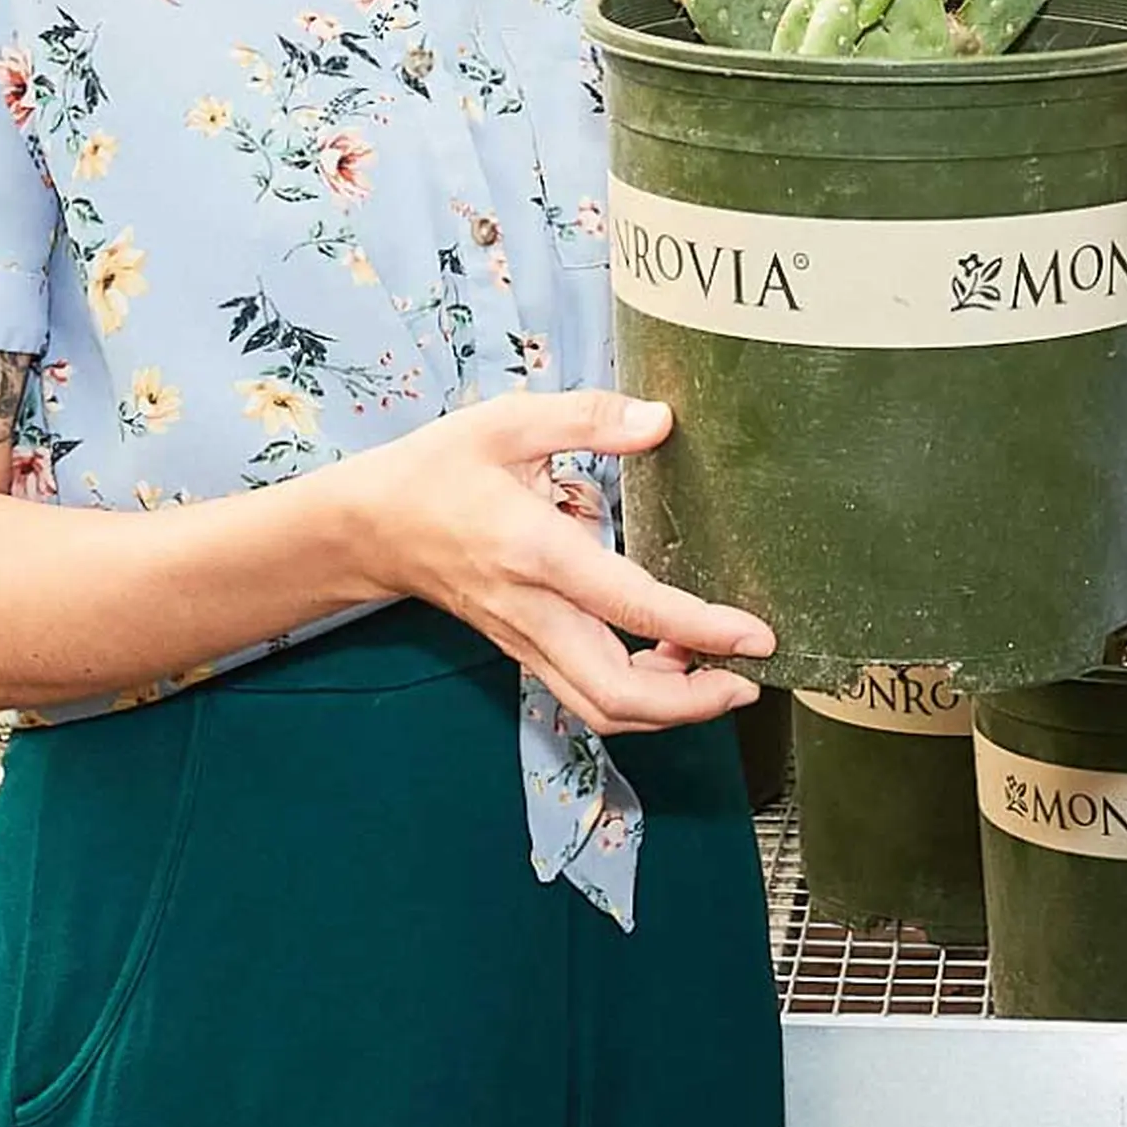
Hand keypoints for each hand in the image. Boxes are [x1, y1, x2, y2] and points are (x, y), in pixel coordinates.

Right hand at [335, 390, 775, 736]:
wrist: (370, 527)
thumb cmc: (440, 469)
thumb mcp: (510, 421)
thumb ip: (589, 417)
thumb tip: (662, 420)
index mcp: (537, 552)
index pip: (632, 607)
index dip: (702, 629)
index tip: (756, 636)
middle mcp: (534, 612)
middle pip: (617, 693)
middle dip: (693, 702)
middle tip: (750, 678)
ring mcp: (526, 641)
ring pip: (600, 707)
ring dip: (667, 709)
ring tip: (719, 676)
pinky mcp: (524, 649)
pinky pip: (584, 694)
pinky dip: (635, 696)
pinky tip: (669, 661)